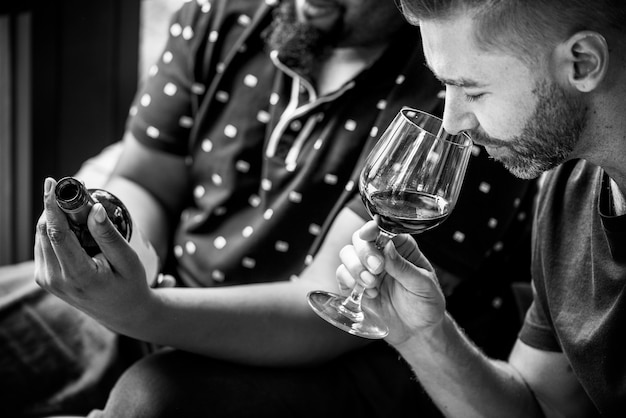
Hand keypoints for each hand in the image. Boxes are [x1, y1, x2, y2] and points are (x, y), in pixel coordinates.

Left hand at [34, 177, 154, 332]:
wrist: (123, 314)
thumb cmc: (130, 285)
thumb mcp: (128, 260)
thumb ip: (109, 235)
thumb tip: (93, 208)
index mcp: (78, 276)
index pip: (58, 234)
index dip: (53, 205)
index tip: (53, 183)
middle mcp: (56, 279)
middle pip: (46, 231)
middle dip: (55, 206)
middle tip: (72, 190)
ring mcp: (47, 280)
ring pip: (41, 235)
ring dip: (55, 217)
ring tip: (77, 208)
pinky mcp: (44, 278)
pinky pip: (42, 244)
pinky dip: (54, 229)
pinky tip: (72, 226)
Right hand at [336, 221, 445, 344]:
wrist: (418, 331)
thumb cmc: (426, 304)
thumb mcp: (423, 285)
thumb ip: (404, 267)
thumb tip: (388, 247)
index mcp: (401, 248)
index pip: (382, 229)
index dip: (372, 229)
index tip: (369, 234)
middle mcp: (381, 255)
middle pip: (359, 239)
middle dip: (364, 252)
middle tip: (376, 269)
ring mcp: (366, 270)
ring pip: (346, 254)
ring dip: (355, 267)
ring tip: (371, 284)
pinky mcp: (355, 286)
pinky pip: (341, 275)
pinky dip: (349, 282)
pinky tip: (368, 294)